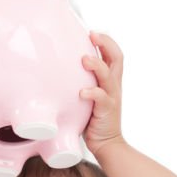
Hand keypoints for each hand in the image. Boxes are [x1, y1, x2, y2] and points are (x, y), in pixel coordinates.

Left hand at [80, 31, 125, 156]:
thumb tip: (59, 74)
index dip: (106, 41)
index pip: (114, 55)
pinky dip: (92, 93)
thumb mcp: (89, 99)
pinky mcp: (107, 110)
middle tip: (92, 35)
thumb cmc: (94, 121)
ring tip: (84, 59)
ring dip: (96, 65)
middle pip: (117, 58)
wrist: (107, 144)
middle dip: (106, 43)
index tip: (92, 32)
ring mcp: (112, 97)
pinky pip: (102, 98)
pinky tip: (81, 92)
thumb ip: (82, 85)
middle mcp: (114, 86)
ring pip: (108, 75)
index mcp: (111, 81)